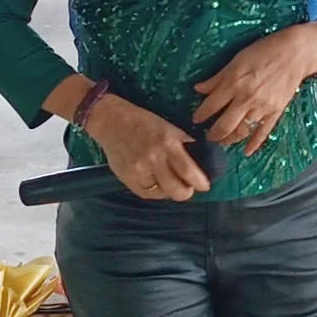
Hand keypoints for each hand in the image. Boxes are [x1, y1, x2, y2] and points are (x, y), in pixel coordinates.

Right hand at [83, 96, 211, 200]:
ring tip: (171, 183)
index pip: (189, 172)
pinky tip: (157, 183)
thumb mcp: (169, 128)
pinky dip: (156, 192)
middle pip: (176, 190)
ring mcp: (139, 172)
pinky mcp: (127, 179)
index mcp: (167, 144)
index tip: (205, 185)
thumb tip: (203, 158)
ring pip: (162, 194)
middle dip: (187, 192)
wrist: (111, 122)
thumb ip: (185, 144)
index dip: (200, 183)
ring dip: (170, 191)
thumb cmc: (144, 122)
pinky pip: (147, 194)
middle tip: (188, 187)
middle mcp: (153, 160)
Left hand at [191, 26, 316, 153]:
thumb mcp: (236, 60)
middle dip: (212, 135)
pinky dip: (253, 144)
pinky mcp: (275, 112)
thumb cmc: (264, 51)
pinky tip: (246, 152)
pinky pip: (262, 133)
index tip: (195, 120)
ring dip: (228, 140)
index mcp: (233, 83)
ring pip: (241, 132)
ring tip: (222, 142)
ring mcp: (261, 108)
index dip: (200, 115)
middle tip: (207, 136)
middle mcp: (245, 99)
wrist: (294, 53)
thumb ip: (217, 78)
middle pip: (223, 125)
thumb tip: (197, 88)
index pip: (210, 106)